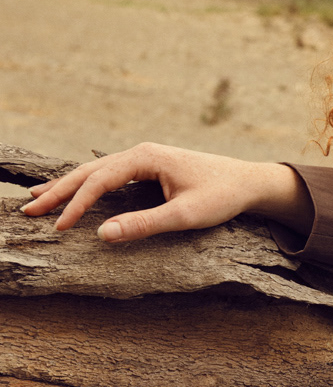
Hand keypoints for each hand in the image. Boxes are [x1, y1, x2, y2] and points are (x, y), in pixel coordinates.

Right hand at [19, 143, 311, 243]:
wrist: (249, 182)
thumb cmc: (222, 196)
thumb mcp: (185, 214)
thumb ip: (144, 224)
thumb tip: (102, 234)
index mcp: (146, 157)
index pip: (99, 180)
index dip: (76, 204)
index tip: (58, 227)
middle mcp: (141, 152)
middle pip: (89, 171)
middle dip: (58, 191)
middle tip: (28, 210)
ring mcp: (144, 158)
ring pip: (95, 171)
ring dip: (67, 186)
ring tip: (37, 200)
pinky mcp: (148, 167)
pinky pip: (108, 175)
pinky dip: (85, 184)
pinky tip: (71, 192)